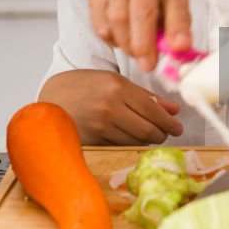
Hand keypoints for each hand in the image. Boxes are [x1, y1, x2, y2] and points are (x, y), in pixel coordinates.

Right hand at [39, 70, 182, 144]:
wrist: (51, 97)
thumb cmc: (85, 85)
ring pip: (135, 141)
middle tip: (167, 133)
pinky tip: (132, 138)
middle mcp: (109, 107)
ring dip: (148, 141)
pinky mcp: (92, 141)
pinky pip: (120, 146)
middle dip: (162, 134)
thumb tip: (174, 110)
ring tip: (151, 135)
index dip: (169, 122)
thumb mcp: (115, 82)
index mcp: (117, 87)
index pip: (153, 110)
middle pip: (147, 130)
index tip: (177, 127)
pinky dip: (131, 145)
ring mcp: (99, 126)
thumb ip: (145, 96)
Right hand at [88, 0, 193, 70]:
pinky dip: (112, 38)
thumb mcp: (178, 4)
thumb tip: (178, 52)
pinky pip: (101, 21)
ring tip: (137, 53)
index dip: (178, 25)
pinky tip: (122, 40)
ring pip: (117, 17)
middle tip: (148, 65)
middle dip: (144, 42)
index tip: (180, 47)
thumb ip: (180, 27)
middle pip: (142, 8)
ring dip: (127, 43)